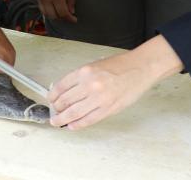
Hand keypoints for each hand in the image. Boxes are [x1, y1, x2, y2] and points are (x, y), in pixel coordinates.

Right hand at [34, 0, 76, 22]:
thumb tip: (72, 11)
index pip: (63, 13)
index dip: (70, 18)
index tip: (75, 19)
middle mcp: (47, 0)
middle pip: (54, 16)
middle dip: (62, 18)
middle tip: (68, 16)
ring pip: (46, 14)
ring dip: (54, 16)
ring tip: (60, 13)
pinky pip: (41, 8)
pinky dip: (47, 11)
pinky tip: (53, 8)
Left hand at [48, 35, 183, 129]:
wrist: (140, 68)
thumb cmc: (120, 65)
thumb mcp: (95, 65)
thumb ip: (81, 78)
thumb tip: (67, 91)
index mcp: (84, 71)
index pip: (60, 86)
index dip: (52, 96)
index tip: (51, 100)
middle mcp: (89, 85)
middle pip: (65, 101)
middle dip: (56, 109)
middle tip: (54, 113)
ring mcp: (99, 98)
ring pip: (74, 113)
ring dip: (63, 120)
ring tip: (57, 122)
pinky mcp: (108, 109)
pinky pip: (88, 120)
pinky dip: (78, 124)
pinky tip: (72, 126)